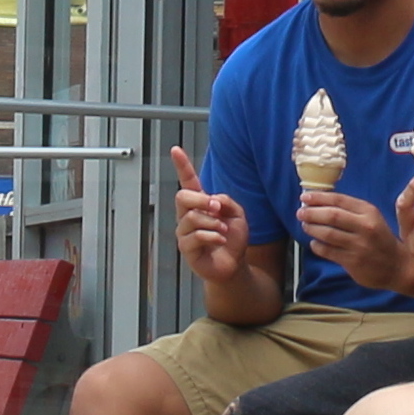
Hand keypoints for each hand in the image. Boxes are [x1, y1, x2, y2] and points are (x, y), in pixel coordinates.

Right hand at [170, 149, 252, 284]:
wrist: (235, 265)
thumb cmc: (233, 239)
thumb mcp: (238, 214)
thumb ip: (226, 201)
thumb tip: (212, 199)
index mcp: (200, 204)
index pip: (188, 181)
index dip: (182, 165)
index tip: (175, 149)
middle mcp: (188, 216)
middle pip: (182, 196)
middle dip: (201, 200)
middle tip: (217, 209)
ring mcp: (185, 233)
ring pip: (191, 217)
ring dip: (212, 222)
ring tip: (223, 230)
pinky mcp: (186, 249)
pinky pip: (195, 236)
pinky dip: (212, 236)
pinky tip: (220, 240)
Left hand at [296, 181, 404, 292]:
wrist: (398, 266)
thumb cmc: (380, 239)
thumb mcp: (372, 218)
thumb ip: (351, 210)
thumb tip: (320, 202)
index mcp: (369, 212)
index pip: (339, 200)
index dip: (319, 198)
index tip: (305, 197)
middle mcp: (365, 226)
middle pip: (332, 216)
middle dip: (312, 213)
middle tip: (300, 212)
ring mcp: (359, 245)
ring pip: (328, 234)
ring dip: (312, 228)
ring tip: (305, 226)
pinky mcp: (353, 262)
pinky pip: (328, 252)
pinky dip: (317, 246)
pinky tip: (314, 243)